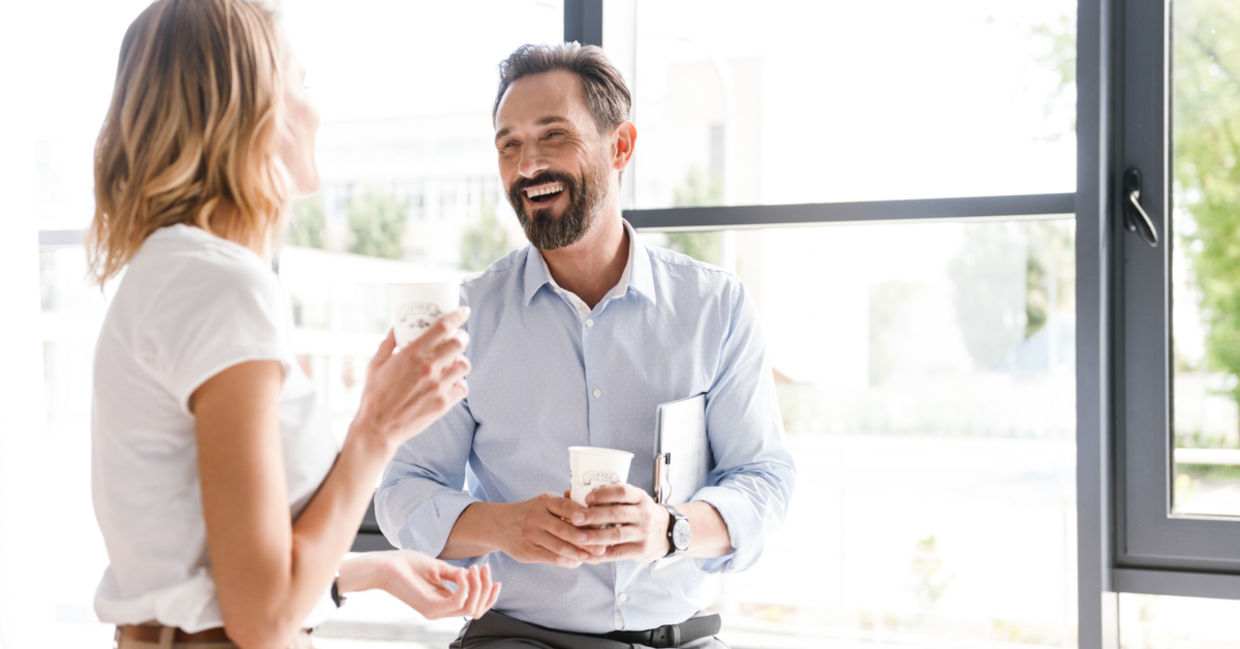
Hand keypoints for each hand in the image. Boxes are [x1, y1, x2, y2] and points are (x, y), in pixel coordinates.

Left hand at [339, 550, 499, 619]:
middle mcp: (442, 611)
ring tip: (475, 569)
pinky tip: (464, 573)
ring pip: (470, 608)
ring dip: (478, 587)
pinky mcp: (430, 608)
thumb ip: (457, 575)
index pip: (475, 607)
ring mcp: (436, 612)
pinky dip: (465, 587)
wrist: (386, 565)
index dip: (489, 594)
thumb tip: (474, 576)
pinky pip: (457, 602)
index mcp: (444, 602)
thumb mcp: (439, 568)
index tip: (492, 575)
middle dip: (486, 590)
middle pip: (477, 610)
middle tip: (485, 568)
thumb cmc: (409, 564)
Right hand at [350, 308, 471, 448]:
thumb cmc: (374, 396)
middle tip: (459, 338)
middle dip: (462, 337)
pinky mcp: (443, 403)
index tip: (463, 311)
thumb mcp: (375, 364)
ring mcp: (438, 386)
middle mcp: (428, 367)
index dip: (457, 316)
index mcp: (411, 354)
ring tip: (454, 363)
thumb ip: (388, 343)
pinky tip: (451, 384)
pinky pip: (463, 388)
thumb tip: (396, 326)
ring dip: (461, 361)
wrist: (378, 429)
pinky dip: (460, 384)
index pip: (443, 327)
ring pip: (464, 365)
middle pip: (459, 343)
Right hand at [494, 494, 603, 567]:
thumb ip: (568, 506)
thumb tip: (597, 514)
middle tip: (602, 547)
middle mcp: (536, 517)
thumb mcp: (546, 503)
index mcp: (544, 501)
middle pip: (563, 530)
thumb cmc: (533, 513)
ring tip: (594, 557)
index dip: (581, 515)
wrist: (500, 525)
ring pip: (559, 547)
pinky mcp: (528, 552)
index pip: (565, 506)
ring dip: (579, 554)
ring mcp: (531, 535)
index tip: (597, 522)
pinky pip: (552, 558)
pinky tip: (578, 561)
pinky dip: (568, 561)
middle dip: (585, 540)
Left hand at [571, 484, 668, 563]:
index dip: (604, 494)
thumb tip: (569, 493)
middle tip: (575, 518)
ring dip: (595, 536)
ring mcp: (643, 533)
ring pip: (616, 534)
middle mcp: (643, 514)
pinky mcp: (640, 550)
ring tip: (578, 537)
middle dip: (594, 516)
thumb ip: (606, 497)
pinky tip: (588, 554)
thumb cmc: (639, 513)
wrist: (667, 532)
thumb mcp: (632, 500)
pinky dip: (601, 554)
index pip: (623, 492)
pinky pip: (618, 553)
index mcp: (640, 497)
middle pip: (617, 514)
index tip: (587, 497)